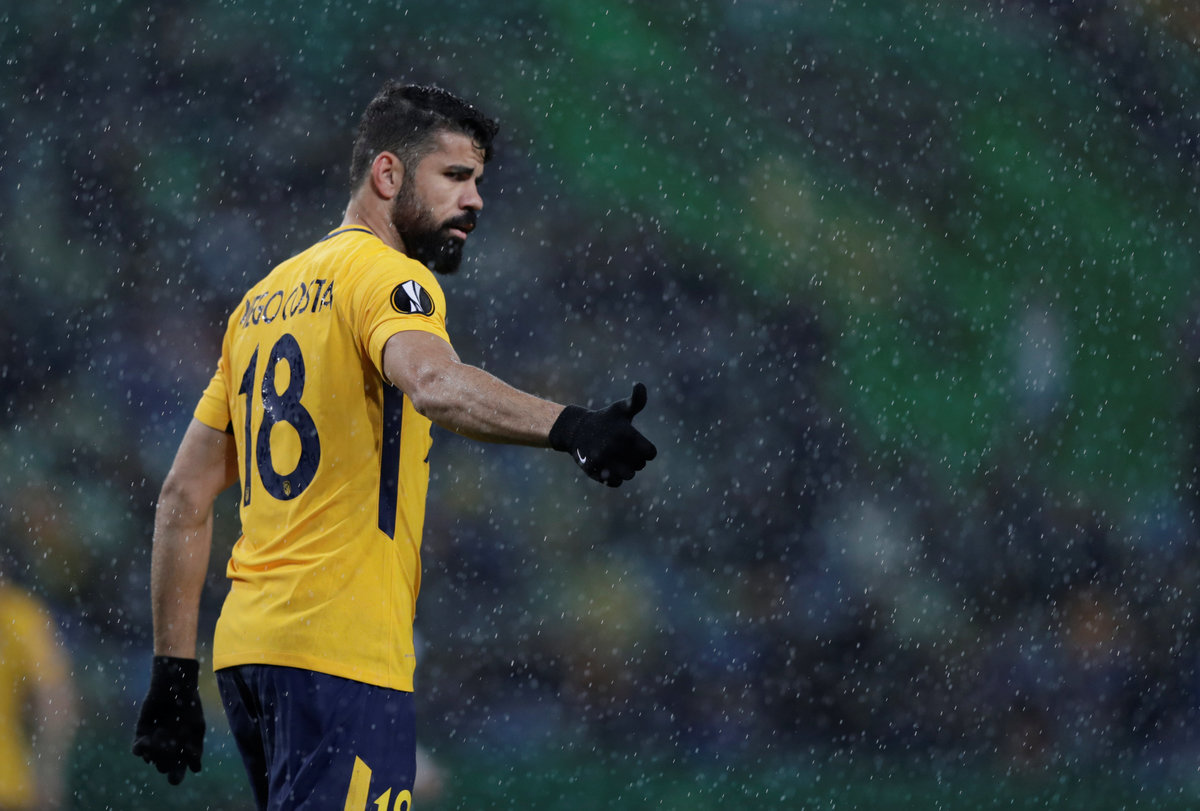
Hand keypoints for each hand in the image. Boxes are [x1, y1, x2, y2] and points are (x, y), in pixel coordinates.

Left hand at [132, 656, 204, 783]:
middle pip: (163, 768)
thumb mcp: (197, 727)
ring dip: (153, 755)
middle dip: (165, 762)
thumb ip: (196, 748)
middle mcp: (168, 749)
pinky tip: (146, 740)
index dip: (176, 776)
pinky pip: (137, 749)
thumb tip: (195, 769)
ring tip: (160, 739)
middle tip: (170, 749)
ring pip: (150, 760)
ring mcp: (154, 742)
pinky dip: (140, 749)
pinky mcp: (142, 733)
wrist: (174, 687)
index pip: (178, 773)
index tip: (176, 771)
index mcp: (183, 751)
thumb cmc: (190, 706)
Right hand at [549, 383, 657, 486]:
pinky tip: (608, 466)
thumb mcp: (620, 409)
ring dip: (625, 469)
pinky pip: (615, 483)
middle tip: (622, 448)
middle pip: (640, 465)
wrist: (575, 430)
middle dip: (635, 458)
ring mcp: (604, 460)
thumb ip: (636, 400)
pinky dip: (614, 478)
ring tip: (616, 458)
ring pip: (629, 476)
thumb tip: (640, 384)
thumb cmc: (604, 419)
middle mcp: (615, 448)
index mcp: (626, 433)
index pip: (651, 453)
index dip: (646, 449)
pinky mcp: (595, 471)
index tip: (635, 442)